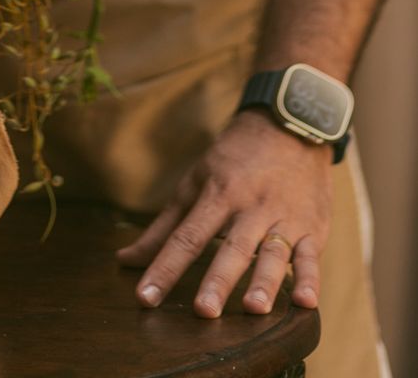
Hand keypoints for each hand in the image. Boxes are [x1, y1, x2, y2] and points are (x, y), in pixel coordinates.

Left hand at [115, 112, 332, 317]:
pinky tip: (307, 303)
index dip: (165, 267)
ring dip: (265, 281)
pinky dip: (311, 278)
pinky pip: (312, 255)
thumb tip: (124, 260)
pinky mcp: (312, 227)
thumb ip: (163, 228)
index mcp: (217, 194)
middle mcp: (249, 206)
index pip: (186, 236)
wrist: (289, 124)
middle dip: (218, 280)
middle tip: (203, 312)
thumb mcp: (196, 181)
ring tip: (254, 309)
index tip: (146, 297)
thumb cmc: (234, 159)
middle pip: (231, 247)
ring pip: (273, 252)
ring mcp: (283, 217)